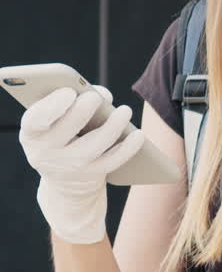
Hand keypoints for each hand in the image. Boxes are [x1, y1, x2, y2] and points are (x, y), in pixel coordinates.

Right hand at [18, 86, 144, 243]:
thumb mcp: (56, 119)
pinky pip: (112, 161)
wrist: (65, 180)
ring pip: (92, 147)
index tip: (68, 91)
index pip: (34, 120)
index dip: (51, 106)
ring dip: (111, 127)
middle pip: (65, 131)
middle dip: (81, 112)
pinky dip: (127, 148)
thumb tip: (103, 96)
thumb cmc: (62, 133)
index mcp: (32, 133)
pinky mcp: (92, 176)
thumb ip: (72, 100)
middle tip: (95, 97)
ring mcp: (69, 167)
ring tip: (125, 111)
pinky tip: (138, 134)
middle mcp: (46, 153)